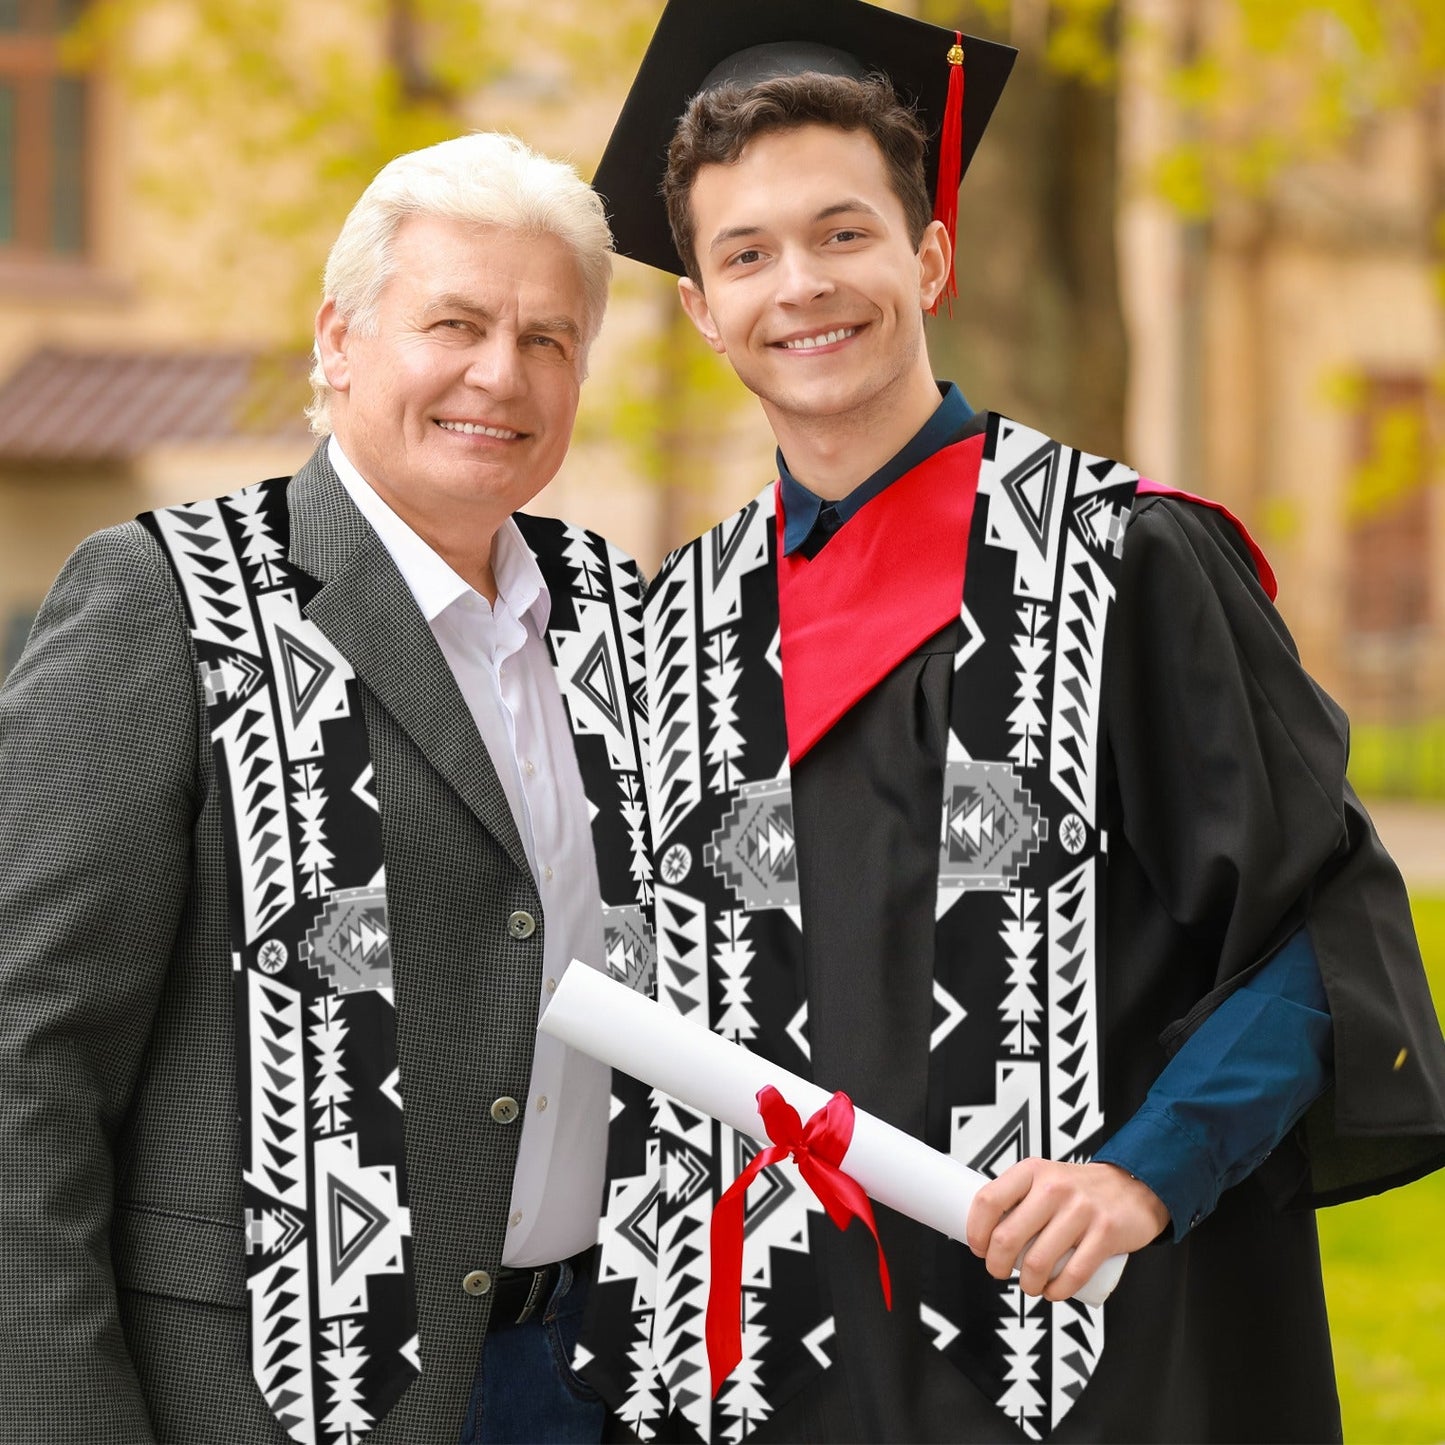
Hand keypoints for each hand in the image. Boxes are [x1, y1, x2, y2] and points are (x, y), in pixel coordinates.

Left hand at [965, 1158, 1169, 1301]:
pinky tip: (1053, 1291)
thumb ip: (1018, 1198)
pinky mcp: (1105, 1233)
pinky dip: (1057, 1292)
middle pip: (1007, 1237)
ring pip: (1037, 1262)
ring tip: (1030, 1284)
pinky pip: (1072, 1274)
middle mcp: (1053, 1187)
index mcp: (1032, 1171)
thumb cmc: (1079, 1190)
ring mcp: (1081, 1210)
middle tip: (999, 1271)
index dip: (975, 1230)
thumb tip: (985, 1231)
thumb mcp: (1044, 1178)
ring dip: (1027, 1284)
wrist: (1133, 1187)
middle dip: (996, 1265)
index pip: (988, 1200)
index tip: (978, 1247)